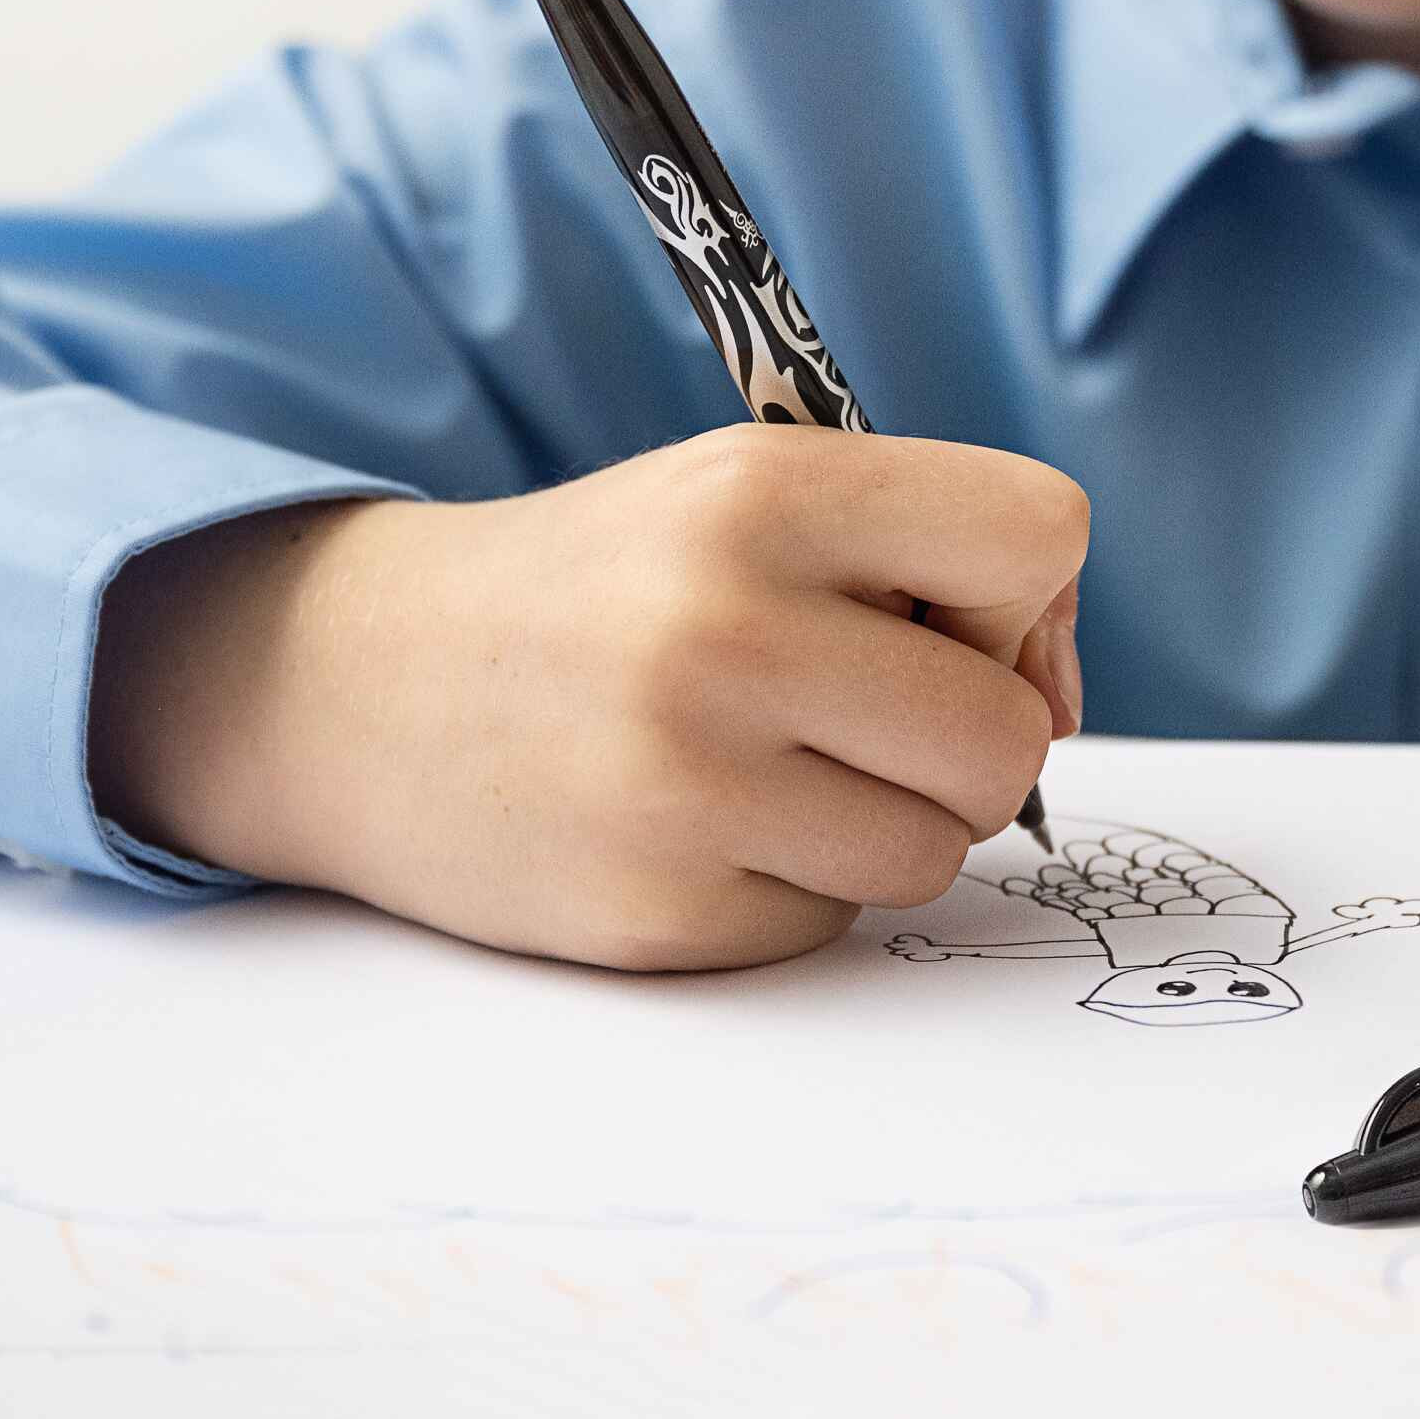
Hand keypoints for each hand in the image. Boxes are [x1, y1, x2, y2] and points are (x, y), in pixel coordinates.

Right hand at [91, 424, 1086, 971]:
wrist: (363, 685)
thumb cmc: (613, 584)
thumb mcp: (748, 497)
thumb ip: (925, 562)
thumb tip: (1056, 708)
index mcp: (764, 493)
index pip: (1039, 533)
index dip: (1021, 593)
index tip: (949, 614)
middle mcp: (725, 629)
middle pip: (1011, 736)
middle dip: (974, 740)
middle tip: (874, 718)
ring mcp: (686, 784)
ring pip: (936, 850)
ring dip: (885, 823)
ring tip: (770, 765)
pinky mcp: (656, 915)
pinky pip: (833, 925)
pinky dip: (792, 888)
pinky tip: (696, 826)